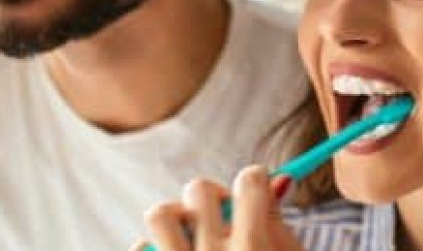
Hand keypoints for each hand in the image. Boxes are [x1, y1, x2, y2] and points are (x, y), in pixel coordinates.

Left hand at [134, 166, 300, 250]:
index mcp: (253, 250)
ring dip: (178, 218)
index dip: (255, 178)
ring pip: (160, 213)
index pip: (251, 182)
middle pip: (200, 190)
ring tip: (191, 235)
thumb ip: (281, 227)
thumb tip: (276, 180)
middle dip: (215, 196)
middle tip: (224, 215)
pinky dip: (155, 248)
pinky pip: (141, 248)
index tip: (254, 187)